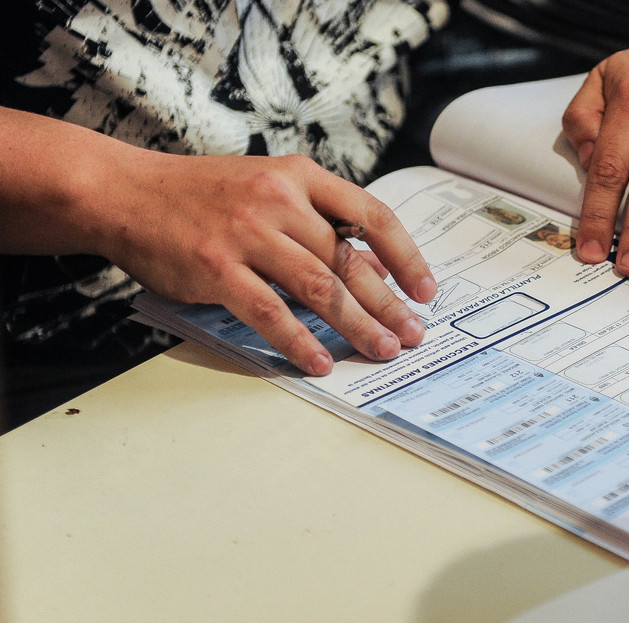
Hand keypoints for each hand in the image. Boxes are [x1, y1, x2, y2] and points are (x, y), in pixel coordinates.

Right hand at [99, 151, 435, 375]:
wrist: (124, 192)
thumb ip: (320, 224)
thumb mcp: (269, 189)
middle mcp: (279, 199)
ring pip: (320, 287)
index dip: (407, 255)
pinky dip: (299, 341)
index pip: (372, 214)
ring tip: (380, 351)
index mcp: (300, 176)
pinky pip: (270, 312)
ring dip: (357, 326)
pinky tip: (320, 362)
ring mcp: (247, 233)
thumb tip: (378, 266)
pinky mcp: (216, 267)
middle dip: (389, 303)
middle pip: (350, 260)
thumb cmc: (202, 195)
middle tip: (412, 334)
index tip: (426, 289)